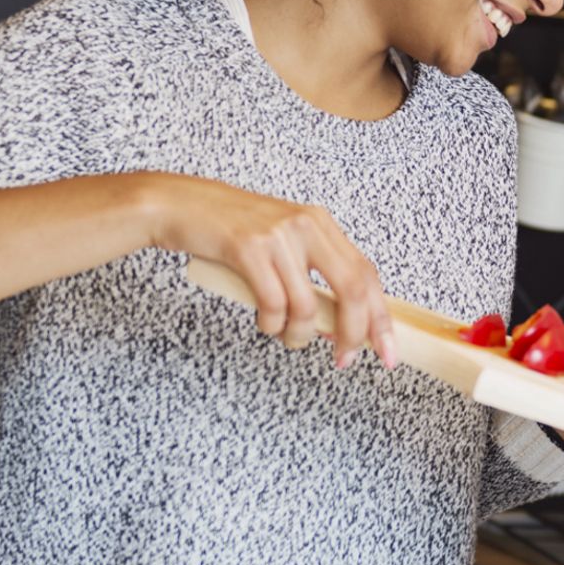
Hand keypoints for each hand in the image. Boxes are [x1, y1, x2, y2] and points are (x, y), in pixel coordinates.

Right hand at [143, 173, 394, 367]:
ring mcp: (279, 236)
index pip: (367, 273)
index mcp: (320, 223)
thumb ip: (310, 274)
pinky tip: (264, 323)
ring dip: (299, 336)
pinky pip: (273, 304)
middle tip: (346, 359)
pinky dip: (271, 325)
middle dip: (355, 333)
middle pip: (352, 289)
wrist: (177, 205)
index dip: (380, 316)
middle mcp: (307, 225)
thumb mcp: (280, 242)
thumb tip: (340, 323)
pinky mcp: (249, 248)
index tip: (386, 348)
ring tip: (287, 337)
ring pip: (308, 306)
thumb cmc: (227, 230)